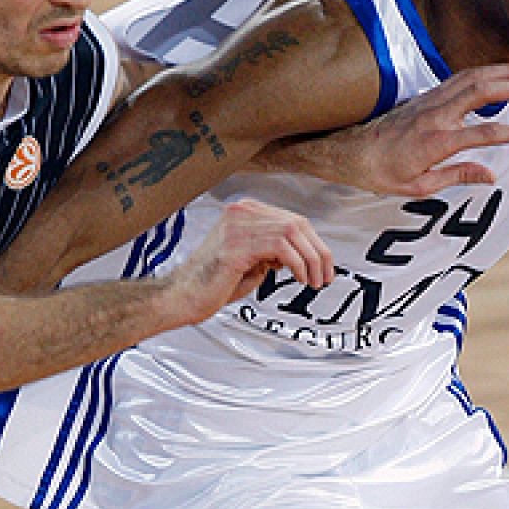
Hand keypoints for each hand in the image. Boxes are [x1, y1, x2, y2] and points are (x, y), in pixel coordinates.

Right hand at [161, 199, 333, 325]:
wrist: (183, 296)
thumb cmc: (212, 282)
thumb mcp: (252, 260)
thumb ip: (274, 250)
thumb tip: (303, 253)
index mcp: (243, 211)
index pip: (291, 219)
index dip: (314, 243)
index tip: (324, 264)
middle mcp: (241, 211)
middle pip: (296, 224)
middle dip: (318, 252)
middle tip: (325, 276)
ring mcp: (237, 225)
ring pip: (292, 233)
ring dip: (311, 261)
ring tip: (313, 281)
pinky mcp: (236, 245)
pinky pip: (280, 247)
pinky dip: (297, 264)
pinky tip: (298, 278)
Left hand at [346, 63, 508, 196]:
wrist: (352, 151)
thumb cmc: (382, 172)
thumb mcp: (420, 186)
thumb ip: (458, 176)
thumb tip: (490, 175)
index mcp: (436, 140)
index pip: (485, 133)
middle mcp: (435, 113)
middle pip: (482, 89)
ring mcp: (431, 100)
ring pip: (473, 76)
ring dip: (503, 73)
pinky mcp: (427, 95)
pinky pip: (462, 77)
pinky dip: (485, 73)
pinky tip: (499, 77)